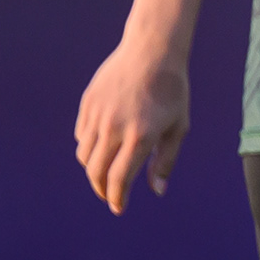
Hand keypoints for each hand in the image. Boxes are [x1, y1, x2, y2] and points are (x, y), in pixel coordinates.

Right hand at [75, 40, 190, 213]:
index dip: (117, 199)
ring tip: (106, 173)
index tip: (119, 208)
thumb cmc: (172, 91)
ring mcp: (97, 115)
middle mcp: (114, 127)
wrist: (152, 51)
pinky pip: (81, 136)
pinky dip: (89, 148)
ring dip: (93, 170)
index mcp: (140, 136)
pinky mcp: (87, 104)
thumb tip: (156, 191)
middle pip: (96, 172)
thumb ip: (166, 161)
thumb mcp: (177, 127)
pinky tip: (103, 148)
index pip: (119, 179)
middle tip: (110, 195)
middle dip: (102, 190)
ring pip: (84, 156)